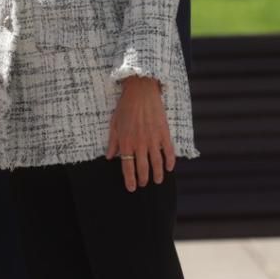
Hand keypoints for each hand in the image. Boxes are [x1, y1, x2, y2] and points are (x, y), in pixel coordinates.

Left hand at [106, 76, 175, 190]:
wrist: (141, 90)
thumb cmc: (125, 106)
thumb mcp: (114, 124)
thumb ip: (112, 142)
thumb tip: (109, 157)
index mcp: (126, 142)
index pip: (128, 167)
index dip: (130, 180)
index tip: (132, 188)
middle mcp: (140, 143)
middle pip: (143, 168)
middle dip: (143, 179)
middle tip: (144, 184)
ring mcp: (153, 139)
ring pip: (157, 163)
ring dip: (158, 175)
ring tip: (158, 181)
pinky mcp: (164, 132)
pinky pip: (168, 151)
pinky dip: (170, 161)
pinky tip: (169, 168)